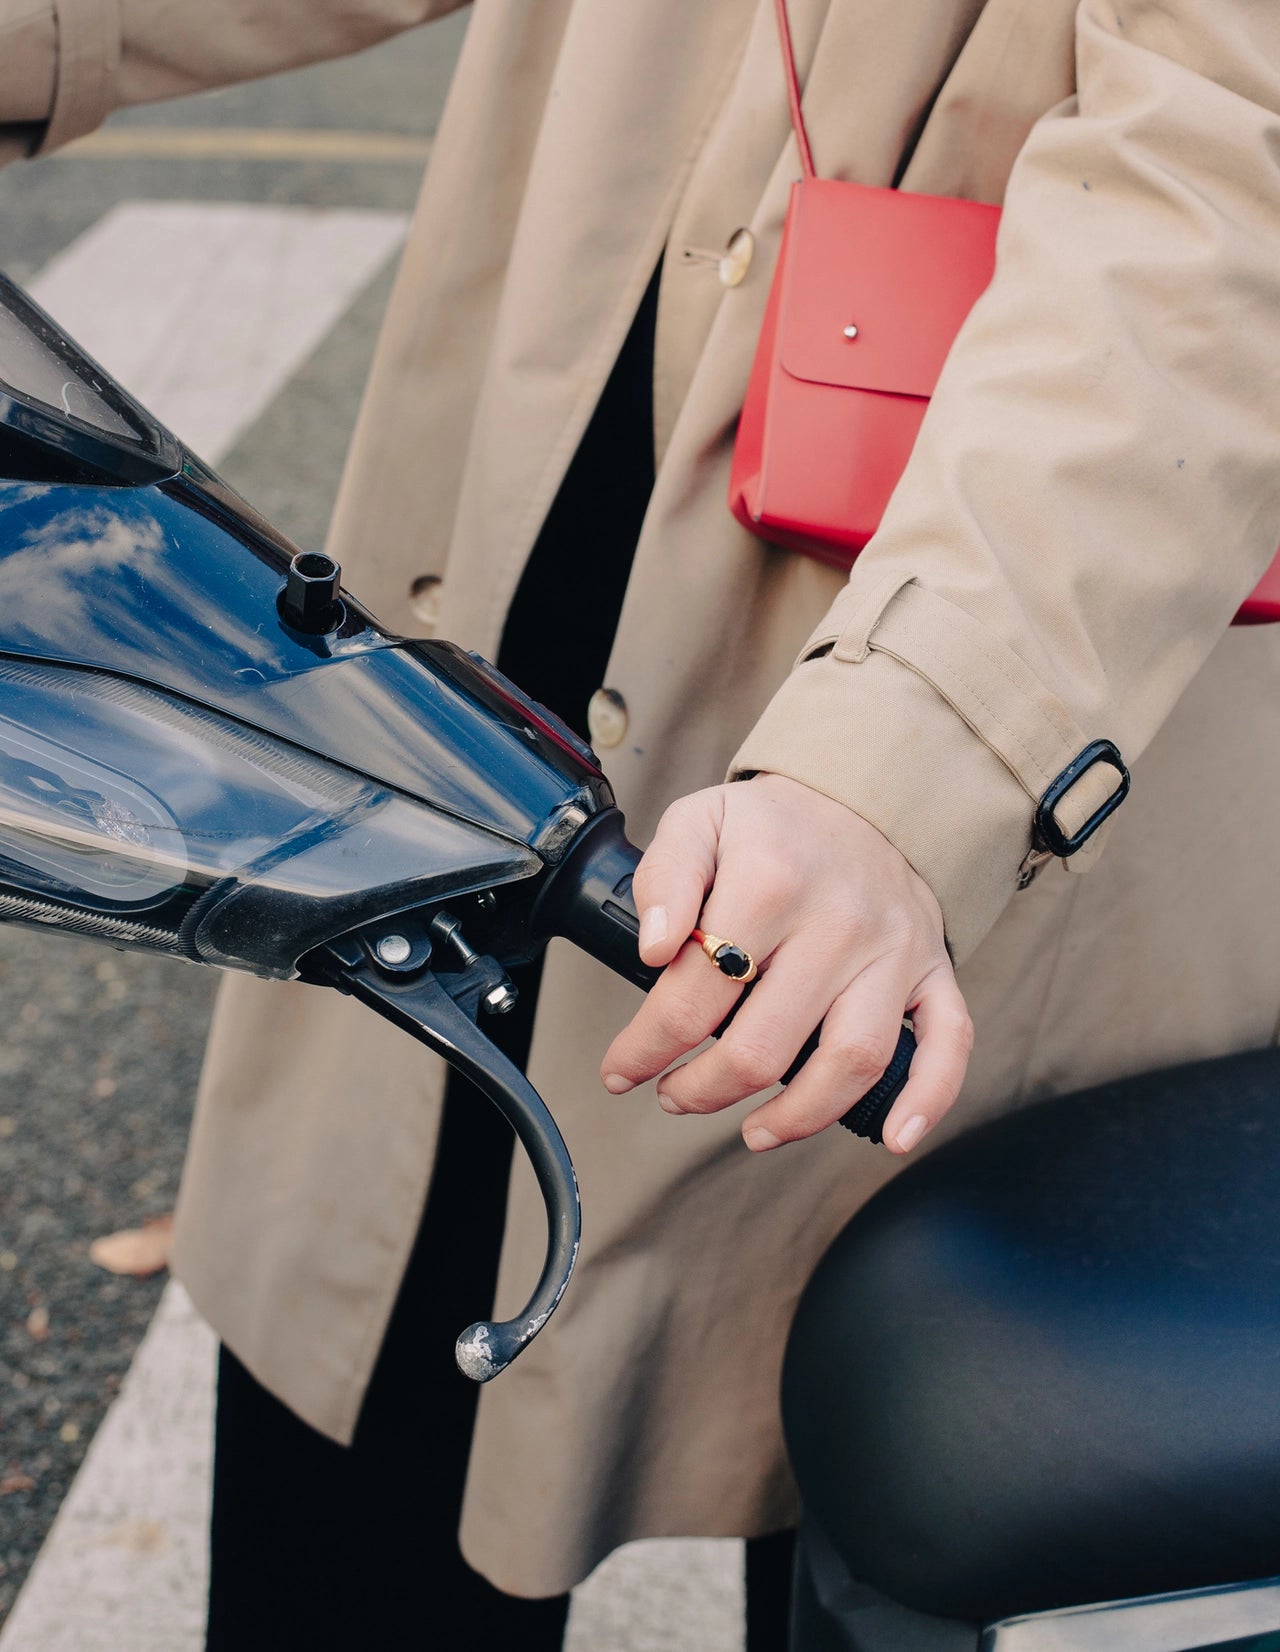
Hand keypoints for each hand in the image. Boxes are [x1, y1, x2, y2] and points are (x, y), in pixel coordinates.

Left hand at [600, 774, 972, 1153]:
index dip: (647, 1048)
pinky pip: (948, 1044)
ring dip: (797, 1117)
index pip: (694, 996)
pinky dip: (928, 1098)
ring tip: (753, 1131)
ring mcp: (894, 953)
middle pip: (767, 1046)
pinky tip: (893, 1137)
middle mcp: (839, 923)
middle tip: (676, 1094)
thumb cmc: (772, 826)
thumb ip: (663, 878)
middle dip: (706, 1090)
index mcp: (771, 883)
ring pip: (852, 1061)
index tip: (622, 1070)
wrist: (863, 799)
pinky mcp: (935, 972)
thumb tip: (653, 949)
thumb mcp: (699, 821)